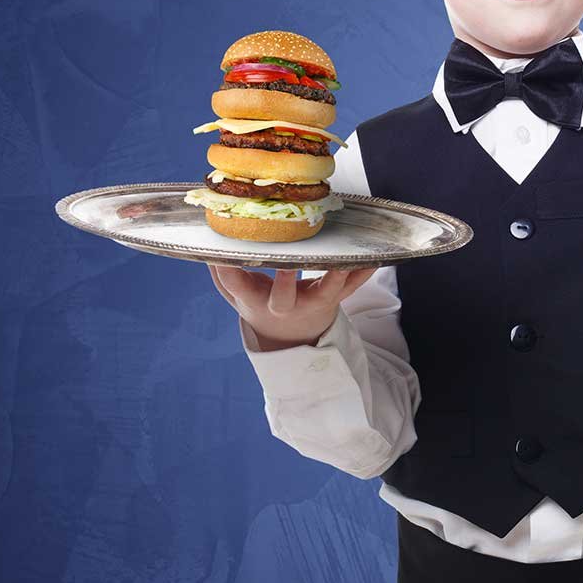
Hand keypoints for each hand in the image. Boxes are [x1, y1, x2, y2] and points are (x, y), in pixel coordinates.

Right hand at [209, 264, 379, 350]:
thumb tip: (207, 245)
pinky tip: (376, 259)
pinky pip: (352, 287)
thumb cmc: (260, 304)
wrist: (292, 337)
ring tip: (346, 259)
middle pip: (283, 298)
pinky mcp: (334, 299)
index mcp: (257, 302)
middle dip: (284, 281)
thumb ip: (223, 273)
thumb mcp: (237, 295)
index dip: (229, 273)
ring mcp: (312, 303)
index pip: (238, 287)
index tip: (221, 256)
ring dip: (337, 276)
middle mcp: (284, 306)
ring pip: (327, 291)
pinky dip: (364, 273)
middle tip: (286, 264)